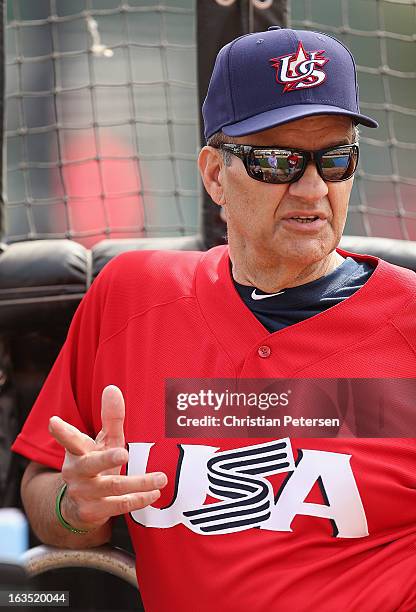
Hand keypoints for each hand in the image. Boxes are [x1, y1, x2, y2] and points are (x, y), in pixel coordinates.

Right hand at [48, 385, 166, 530]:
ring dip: (139, 483)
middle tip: (123, 452)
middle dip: (106, 458)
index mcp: (77, 452)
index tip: (53, 421)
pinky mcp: (91, 512)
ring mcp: (83, 493)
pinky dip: (138, 499)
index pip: (70, 439)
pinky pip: (118, 505)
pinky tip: (154, 493)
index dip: (62, 431)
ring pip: (112, 487)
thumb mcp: (103, 442)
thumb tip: (112, 388)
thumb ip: (111, 418)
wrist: (77, 507)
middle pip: (91, 464)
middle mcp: (76, 472)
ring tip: (161, 478)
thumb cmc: (96, 464)